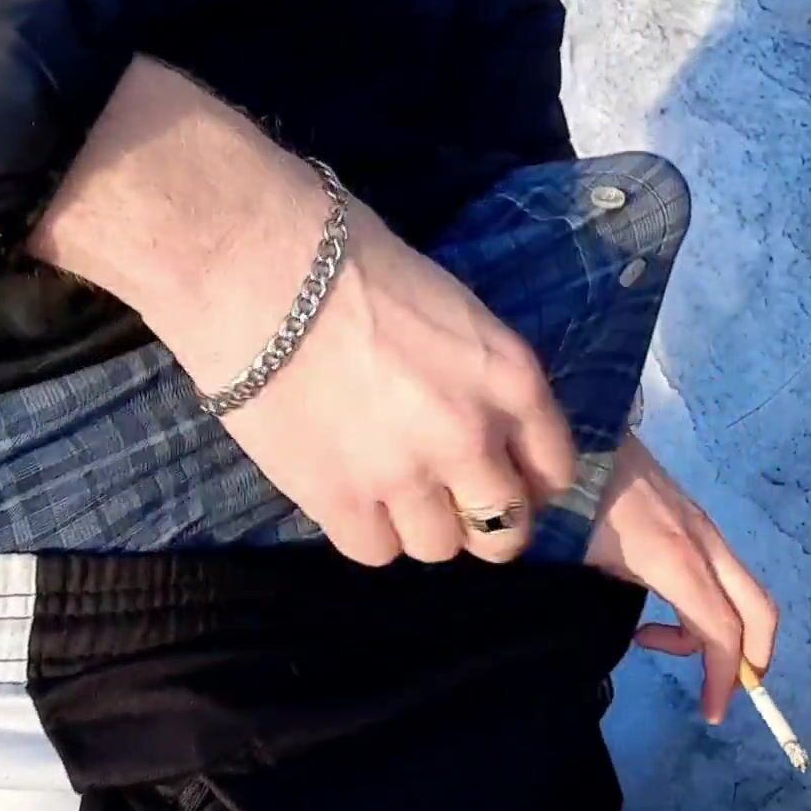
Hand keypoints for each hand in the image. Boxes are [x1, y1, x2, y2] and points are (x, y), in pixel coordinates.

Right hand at [32, 60, 576, 564]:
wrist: (255, 265)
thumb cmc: (350, 259)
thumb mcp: (454, 310)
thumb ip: (479, 378)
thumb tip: (483, 426)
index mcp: (510, 378)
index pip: (555, 469)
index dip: (532, 483)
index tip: (510, 481)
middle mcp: (470, 436)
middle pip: (506, 530)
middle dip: (487, 524)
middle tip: (455, 505)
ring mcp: (404, 475)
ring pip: (439, 548)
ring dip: (420, 526)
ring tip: (390, 492)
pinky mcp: (337, 500)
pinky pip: (373, 551)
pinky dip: (365, 532)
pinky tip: (348, 496)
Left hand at [586, 435, 777, 723]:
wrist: (570, 431)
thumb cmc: (566, 499)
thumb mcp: (574, 560)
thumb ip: (592, 609)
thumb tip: (598, 654)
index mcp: (675, 559)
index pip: (721, 630)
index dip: (725, 678)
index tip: (712, 713)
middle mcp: (701, 542)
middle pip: (757, 609)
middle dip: (753, 659)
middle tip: (722, 693)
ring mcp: (701, 526)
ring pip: (743, 590)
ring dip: (726, 632)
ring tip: (671, 647)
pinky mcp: (692, 517)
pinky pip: (721, 572)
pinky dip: (711, 605)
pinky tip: (661, 612)